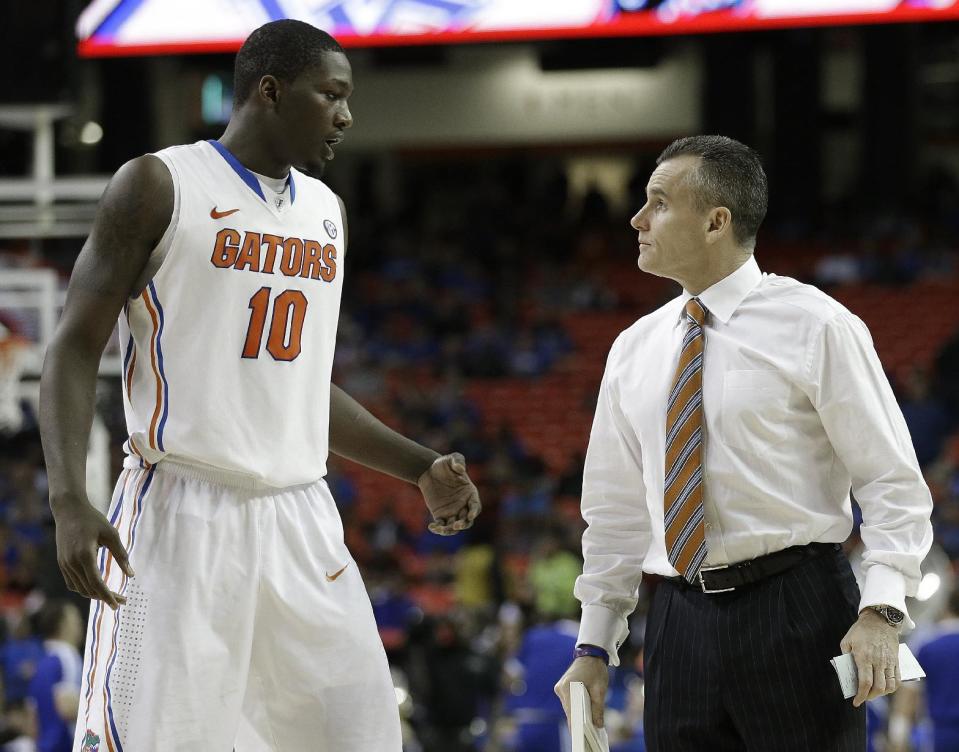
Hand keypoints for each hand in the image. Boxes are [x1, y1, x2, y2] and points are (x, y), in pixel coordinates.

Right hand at [53, 495, 133, 609]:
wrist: (69, 511)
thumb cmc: (93, 520)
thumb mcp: (112, 534)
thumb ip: (121, 555)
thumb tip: (131, 575)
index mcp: (84, 555)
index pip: (96, 583)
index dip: (108, 596)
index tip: (118, 604)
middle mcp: (71, 563)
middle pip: (89, 589)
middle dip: (106, 597)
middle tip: (122, 601)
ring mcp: (64, 564)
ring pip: (80, 589)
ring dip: (95, 595)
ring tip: (113, 596)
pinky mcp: (62, 563)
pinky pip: (72, 583)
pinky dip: (85, 589)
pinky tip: (97, 588)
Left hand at [417, 453, 480, 535]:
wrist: (428, 470)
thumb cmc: (443, 464)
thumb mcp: (451, 458)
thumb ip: (458, 460)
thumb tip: (460, 468)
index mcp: (470, 493)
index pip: (476, 506)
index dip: (474, 511)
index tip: (470, 515)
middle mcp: (464, 505)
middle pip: (467, 520)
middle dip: (463, 524)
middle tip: (456, 525)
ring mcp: (453, 511)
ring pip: (455, 526)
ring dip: (450, 530)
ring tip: (441, 529)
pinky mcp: (441, 515)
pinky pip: (442, 525)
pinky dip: (438, 529)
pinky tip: (432, 527)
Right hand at [554, 656, 608, 728]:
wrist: (590, 654)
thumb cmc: (596, 670)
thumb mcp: (600, 690)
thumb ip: (598, 708)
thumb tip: (598, 726)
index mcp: (567, 688)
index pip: (571, 713)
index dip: (576, 727)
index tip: (582, 738)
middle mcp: (561, 689)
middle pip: (570, 711)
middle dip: (578, 722)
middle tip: (588, 735)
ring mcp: (560, 688)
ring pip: (569, 708)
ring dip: (578, 715)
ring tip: (587, 728)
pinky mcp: (563, 688)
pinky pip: (570, 702)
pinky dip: (577, 709)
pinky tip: (585, 716)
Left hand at [840, 608, 900, 706]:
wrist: (880, 620)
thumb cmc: (861, 630)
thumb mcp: (847, 641)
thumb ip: (845, 656)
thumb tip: (847, 671)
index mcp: (864, 657)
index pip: (865, 682)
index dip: (861, 695)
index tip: (856, 702)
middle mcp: (878, 661)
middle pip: (878, 687)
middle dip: (870, 697)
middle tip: (864, 698)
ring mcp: (889, 662)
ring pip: (889, 686)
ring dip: (881, 694)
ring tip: (873, 693)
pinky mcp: (896, 661)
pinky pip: (897, 679)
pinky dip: (892, 687)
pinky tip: (885, 688)